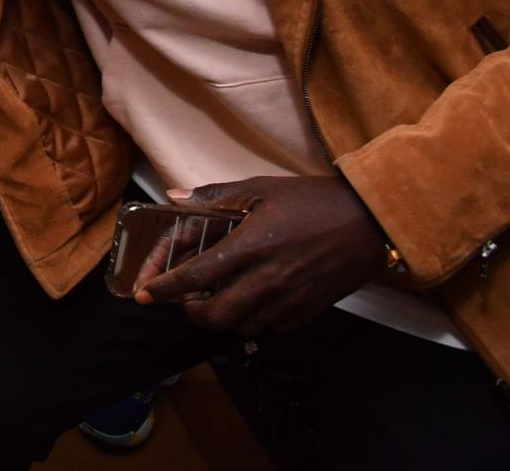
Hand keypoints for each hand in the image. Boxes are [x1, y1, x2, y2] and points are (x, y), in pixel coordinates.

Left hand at [135, 176, 390, 334]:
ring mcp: (290, 300)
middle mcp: (267, 280)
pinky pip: (272, 329)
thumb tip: (176, 196)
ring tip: (214, 302)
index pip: (196, 276)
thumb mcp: (262, 188)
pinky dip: (252, 323)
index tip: (145, 294)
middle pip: (216, 315)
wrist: (372, 221)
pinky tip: (249, 306)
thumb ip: (216, 196)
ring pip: (242, 327)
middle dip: (191, 313)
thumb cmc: (314, 200)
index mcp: (250, 247)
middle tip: (184, 301)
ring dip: (221, 319)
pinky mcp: (310, 311)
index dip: (166, 288)